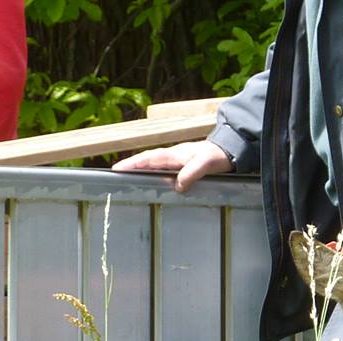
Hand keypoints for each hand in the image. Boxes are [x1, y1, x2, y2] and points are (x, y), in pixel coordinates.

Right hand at [111, 140, 232, 191]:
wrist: (229, 151)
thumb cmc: (217, 157)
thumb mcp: (205, 164)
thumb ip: (191, 173)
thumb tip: (178, 186)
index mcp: (173, 154)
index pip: (147, 159)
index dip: (132, 164)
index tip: (116, 170)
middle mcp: (171, 156)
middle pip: (145, 161)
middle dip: (129, 167)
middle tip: (113, 176)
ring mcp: (176, 161)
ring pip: (152, 165)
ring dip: (139, 171)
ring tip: (127, 181)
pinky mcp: (182, 166)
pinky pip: (162, 170)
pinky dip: (153, 175)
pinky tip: (151, 183)